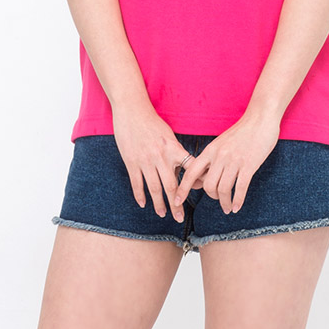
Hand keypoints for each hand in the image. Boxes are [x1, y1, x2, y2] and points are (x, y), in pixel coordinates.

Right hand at [111, 104, 193, 222]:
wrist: (132, 111)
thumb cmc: (153, 123)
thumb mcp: (169, 136)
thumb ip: (176, 154)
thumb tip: (182, 171)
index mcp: (174, 149)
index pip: (188, 170)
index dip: (193, 185)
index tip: (197, 196)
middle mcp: (161, 157)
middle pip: (171, 186)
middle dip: (176, 204)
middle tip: (179, 218)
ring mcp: (145, 160)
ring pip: (153, 188)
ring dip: (158, 204)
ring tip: (162, 214)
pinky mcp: (131, 161)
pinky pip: (136, 183)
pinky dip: (140, 195)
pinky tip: (143, 204)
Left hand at [175, 111, 280, 214]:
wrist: (260, 119)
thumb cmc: (242, 132)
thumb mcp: (220, 143)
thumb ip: (211, 159)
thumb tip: (200, 178)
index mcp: (210, 150)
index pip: (190, 172)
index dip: (182, 189)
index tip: (176, 201)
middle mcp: (219, 157)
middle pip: (208, 185)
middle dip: (211, 196)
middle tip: (218, 199)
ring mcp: (234, 161)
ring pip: (223, 189)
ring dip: (224, 202)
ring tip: (228, 207)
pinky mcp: (249, 165)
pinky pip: (240, 188)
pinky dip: (237, 201)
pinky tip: (237, 207)